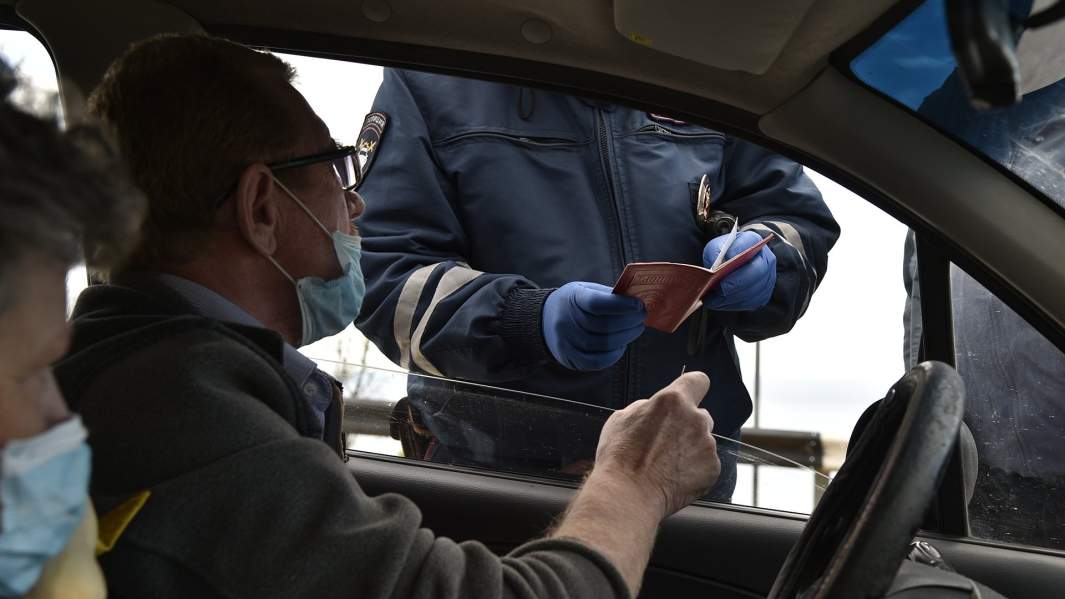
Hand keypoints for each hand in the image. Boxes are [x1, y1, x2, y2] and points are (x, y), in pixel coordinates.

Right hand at [542, 281, 645, 370]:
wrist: (545, 321)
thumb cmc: (576, 303)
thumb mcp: (587, 291)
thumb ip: (610, 296)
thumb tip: (638, 305)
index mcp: (572, 298)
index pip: (597, 303)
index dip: (621, 305)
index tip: (639, 305)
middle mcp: (565, 321)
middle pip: (604, 326)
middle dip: (630, 322)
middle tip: (642, 317)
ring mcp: (566, 342)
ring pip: (604, 344)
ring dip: (626, 337)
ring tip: (636, 329)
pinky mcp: (570, 359)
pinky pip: (597, 361)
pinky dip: (614, 355)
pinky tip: (621, 346)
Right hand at [593, 372, 719, 517]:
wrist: (628, 495)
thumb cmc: (620, 458)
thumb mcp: (621, 418)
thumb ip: (646, 407)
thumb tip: (653, 410)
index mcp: (672, 401)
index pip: (698, 380)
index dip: (693, 387)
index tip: (690, 394)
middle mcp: (695, 419)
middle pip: (700, 415)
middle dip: (687, 425)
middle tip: (666, 443)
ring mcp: (707, 444)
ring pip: (703, 441)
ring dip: (690, 449)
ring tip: (666, 465)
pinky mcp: (712, 468)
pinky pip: (706, 464)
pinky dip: (694, 470)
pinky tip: (674, 478)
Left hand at [702, 230, 776, 310]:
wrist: (734, 264)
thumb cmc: (724, 254)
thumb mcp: (716, 247)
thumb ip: (714, 253)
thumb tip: (713, 269)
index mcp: (754, 241)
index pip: (750, 244)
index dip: (737, 253)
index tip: (724, 262)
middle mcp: (766, 259)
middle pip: (756, 271)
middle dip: (736, 282)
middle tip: (720, 288)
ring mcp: (768, 278)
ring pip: (753, 291)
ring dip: (732, 297)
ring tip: (714, 299)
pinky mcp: (763, 295)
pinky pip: (750, 303)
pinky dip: (733, 304)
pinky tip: (719, 303)